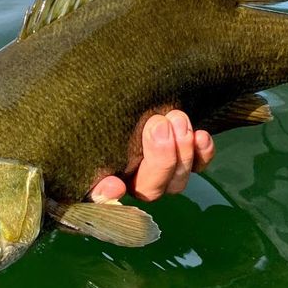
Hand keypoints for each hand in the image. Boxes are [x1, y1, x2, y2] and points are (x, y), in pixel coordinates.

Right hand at [90, 110, 214, 201]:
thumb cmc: (98, 105)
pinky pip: (199, 166)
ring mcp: (161, 174)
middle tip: (157, 125)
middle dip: (159, 159)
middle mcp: (131, 182)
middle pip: (149, 190)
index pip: (101, 200)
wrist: (124, 87)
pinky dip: (202, 153)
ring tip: (176, 119)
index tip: (114, 184)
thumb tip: (112, 188)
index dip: (107, 197)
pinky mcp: (184, 159)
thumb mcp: (85, 123)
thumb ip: (85, 152)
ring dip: (181, 151)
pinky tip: (201, 136)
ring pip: (177, 181)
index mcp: (100, 177)